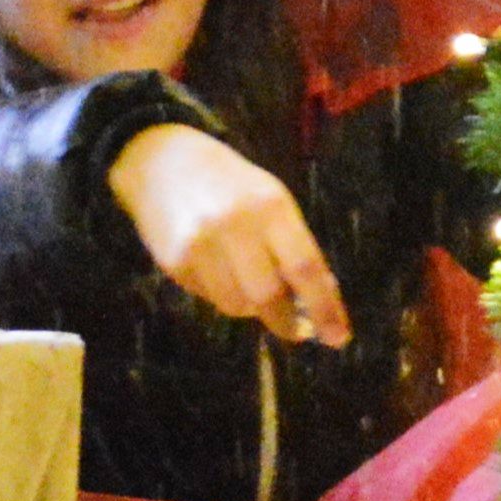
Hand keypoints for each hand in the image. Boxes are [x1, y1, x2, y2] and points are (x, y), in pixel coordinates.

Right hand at [108, 124, 349, 347]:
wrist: (162, 163)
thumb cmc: (230, 185)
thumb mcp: (271, 200)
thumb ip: (294, 245)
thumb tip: (320, 298)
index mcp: (270, 206)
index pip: (305, 267)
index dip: (324, 307)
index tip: (338, 337)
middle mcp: (235, 225)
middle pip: (269, 295)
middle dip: (286, 321)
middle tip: (297, 329)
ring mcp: (201, 245)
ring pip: (237, 305)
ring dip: (251, 307)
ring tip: (248, 282)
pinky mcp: (174, 262)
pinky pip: (209, 299)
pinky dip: (222, 294)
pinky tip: (216, 268)